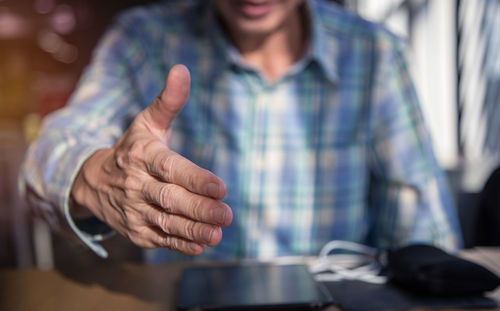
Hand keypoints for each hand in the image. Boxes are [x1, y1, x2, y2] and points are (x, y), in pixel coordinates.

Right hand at [70, 65, 231, 254]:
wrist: (94, 182)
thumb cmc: (132, 148)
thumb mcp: (147, 123)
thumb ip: (168, 101)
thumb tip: (182, 69)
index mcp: (141, 155)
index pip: (170, 168)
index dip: (194, 178)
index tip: (220, 187)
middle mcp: (135, 184)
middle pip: (169, 199)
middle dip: (199, 208)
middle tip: (227, 214)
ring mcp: (133, 210)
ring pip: (165, 222)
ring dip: (192, 229)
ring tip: (217, 233)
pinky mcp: (136, 231)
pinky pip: (159, 238)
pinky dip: (179, 243)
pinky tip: (200, 245)